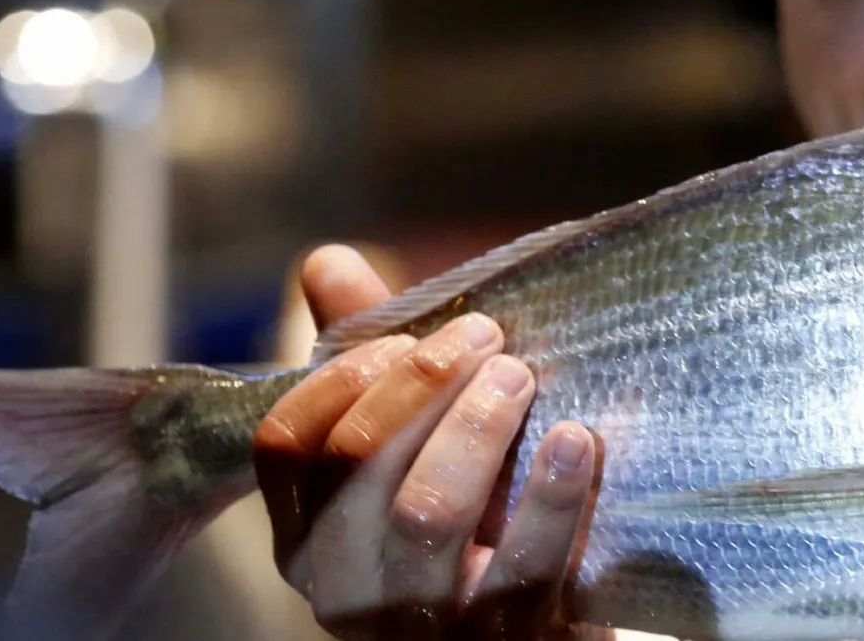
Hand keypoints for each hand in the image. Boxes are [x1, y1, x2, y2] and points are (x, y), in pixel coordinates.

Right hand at [253, 245, 604, 639]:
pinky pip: (522, 567)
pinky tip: (574, 440)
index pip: (288, 441)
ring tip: (523, 375)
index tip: (412, 334)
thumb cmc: (473, 527)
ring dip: (479, 426)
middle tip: (488, 338)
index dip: (347, 373)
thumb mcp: (415, 449)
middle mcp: (344, 589)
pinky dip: (551, 494)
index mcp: (307, 536)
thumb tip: (326, 259)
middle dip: (424, 380)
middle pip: (357, 461)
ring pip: (427, 511)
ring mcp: (422, 627)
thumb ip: (372, 361)